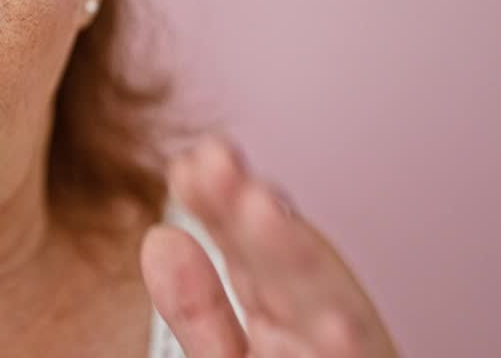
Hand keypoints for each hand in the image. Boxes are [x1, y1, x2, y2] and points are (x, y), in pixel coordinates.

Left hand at [140, 134, 399, 356]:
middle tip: (216, 164)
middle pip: (288, 272)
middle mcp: (320, 332)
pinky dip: (340, 346)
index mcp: (285, 314)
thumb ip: (199, 308)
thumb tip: (160, 237)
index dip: (220, 203)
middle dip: (254, 215)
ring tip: (260, 210)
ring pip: (334, 315)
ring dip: (298, 263)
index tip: (189, 160)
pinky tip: (317, 330)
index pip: (250, 250)